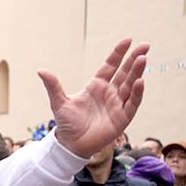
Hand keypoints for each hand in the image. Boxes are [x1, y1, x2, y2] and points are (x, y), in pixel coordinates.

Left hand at [45, 38, 147, 157]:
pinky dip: (137, 93)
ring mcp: (117, 104)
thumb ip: (53, 86)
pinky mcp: (122, 118)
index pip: (110, 66)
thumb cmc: (67, 123)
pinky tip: (140, 81)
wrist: (71, 144)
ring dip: (137, 72)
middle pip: (125, 73)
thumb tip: (41, 70)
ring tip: (142, 58)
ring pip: (131, 85)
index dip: (118, 54)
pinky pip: (132, 103)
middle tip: (144, 45)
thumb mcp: (59, 102)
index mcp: (96, 86)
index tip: (128, 40)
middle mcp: (109, 93)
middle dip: (134, 59)